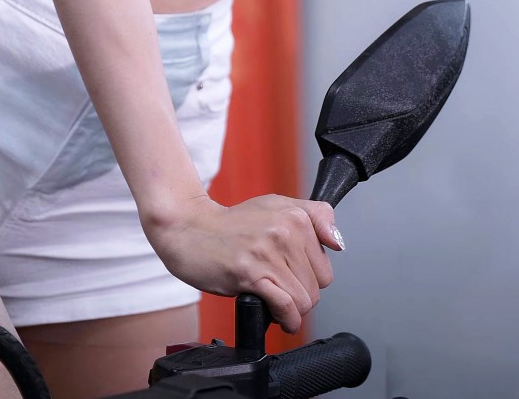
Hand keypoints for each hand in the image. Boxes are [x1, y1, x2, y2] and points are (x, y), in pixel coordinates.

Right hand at [144, 192, 342, 333]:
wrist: (188, 229)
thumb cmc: (231, 224)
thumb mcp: (274, 206)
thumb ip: (313, 217)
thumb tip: (338, 243)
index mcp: (294, 215)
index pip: (326, 265)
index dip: (309, 276)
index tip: (292, 275)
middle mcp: (284, 230)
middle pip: (318, 286)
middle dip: (300, 294)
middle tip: (277, 287)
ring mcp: (267, 252)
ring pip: (304, 300)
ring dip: (291, 310)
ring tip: (273, 299)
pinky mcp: (250, 273)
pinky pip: (286, 306)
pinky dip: (286, 320)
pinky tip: (276, 317)